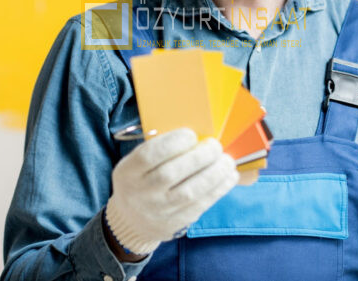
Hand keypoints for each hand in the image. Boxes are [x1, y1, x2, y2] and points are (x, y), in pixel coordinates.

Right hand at [105, 127, 238, 255]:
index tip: (191, 134)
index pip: (149, 155)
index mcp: (128, 172)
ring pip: (189, 192)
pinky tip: (229, 176)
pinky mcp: (175, 223)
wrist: (131, 220)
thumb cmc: (141, 180)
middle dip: (200, 156)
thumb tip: (197, 136)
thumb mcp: (136, 163)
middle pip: (171, 173)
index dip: (173, 143)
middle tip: (215, 145)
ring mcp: (158, 211)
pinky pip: (200, 206)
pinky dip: (218, 189)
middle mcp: (140, 193)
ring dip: (214, 174)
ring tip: (227, 161)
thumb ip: (159, 149)